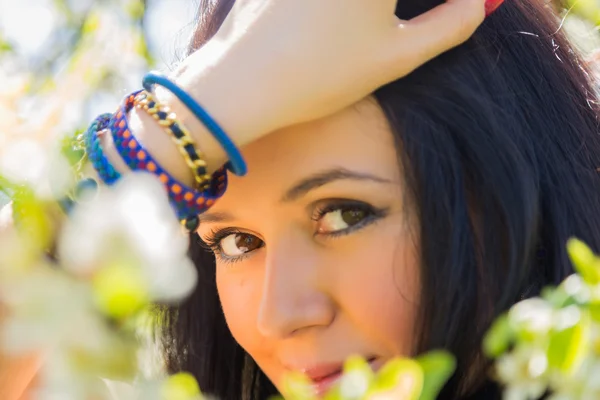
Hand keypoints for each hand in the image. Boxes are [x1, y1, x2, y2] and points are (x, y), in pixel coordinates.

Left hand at [171, 0, 485, 147]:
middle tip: (426, 15)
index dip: (451, 1)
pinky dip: (343, 6)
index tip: (463, 8)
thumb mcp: (397, 56)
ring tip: (376, 23)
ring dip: (376, 9)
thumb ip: (452, 25)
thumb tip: (482, 2)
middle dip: (400, 5)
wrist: (241, 83)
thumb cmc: (322, 75)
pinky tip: (345, 18)